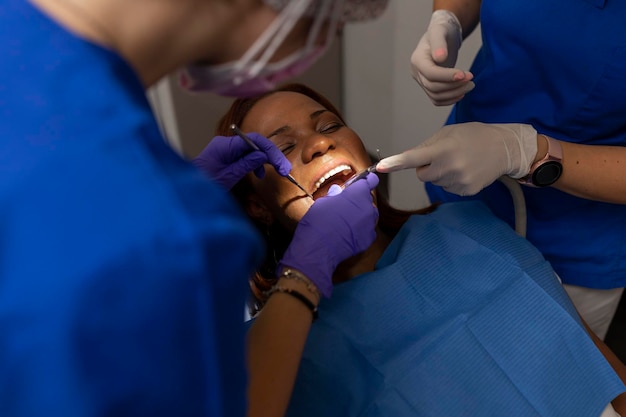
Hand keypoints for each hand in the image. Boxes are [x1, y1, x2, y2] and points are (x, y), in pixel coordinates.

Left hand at [192, 133, 290, 189]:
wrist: (186, 191)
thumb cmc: (202, 184)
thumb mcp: (228, 177)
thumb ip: (246, 164)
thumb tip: (263, 156)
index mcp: (225, 145)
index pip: (254, 140)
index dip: (271, 151)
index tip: (281, 165)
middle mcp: (226, 144)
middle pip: (255, 144)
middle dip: (271, 155)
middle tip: (284, 170)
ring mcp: (226, 149)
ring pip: (252, 150)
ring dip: (265, 160)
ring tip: (272, 173)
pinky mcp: (226, 157)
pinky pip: (245, 155)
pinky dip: (255, 163)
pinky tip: (258, 173)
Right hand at [278, 173, 379, 296]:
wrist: (318, 249)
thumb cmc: (318, 223)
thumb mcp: (323, 202)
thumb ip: (335, 195)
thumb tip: (337, 193)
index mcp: (357, 194)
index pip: (371, 181)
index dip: (367, 181)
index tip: (365, 181)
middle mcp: (368, 208)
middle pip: (368, 200)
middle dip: (358, 201)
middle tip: (344, 205)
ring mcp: (370, 224)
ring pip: (369, 215)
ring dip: (360, 215)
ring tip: (344, 220)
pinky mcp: (368, 239)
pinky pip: (367, 230)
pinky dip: (360, 230)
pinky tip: (347, 232)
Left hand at [376, 123, 537, 195]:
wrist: (504, 148)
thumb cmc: (473, 136)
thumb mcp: (448, 133)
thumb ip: (427, 146)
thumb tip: (408, 160)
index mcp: (443, 149)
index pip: (414, 158)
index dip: (396, 163)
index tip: (381, 167)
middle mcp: (450, 167)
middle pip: (421, 175)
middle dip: (427, 167)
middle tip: (444, 156)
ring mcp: (458, 181)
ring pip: (434, 182)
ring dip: (440, 173)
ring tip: (459, 161)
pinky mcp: (465, 191)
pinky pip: (447, 188)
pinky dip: (451, 180)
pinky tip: (465, 170)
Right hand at [410, 10, 474, 105]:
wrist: (442, 36)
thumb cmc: (441, 31)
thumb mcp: (440, 31)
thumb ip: (439, 43)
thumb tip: (440, 57)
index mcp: (417, 59)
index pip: (430, 74)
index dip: (447, 76)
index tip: (464, 74)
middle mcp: (417, 73)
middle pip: (433, 87)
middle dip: (454, 85)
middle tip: (471, 79)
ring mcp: (422, 81)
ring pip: (436, 95)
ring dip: (454, 93)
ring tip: (470, 85)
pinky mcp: (429, 87)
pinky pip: (437, 99)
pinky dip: (450, 99)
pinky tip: (462, 93)